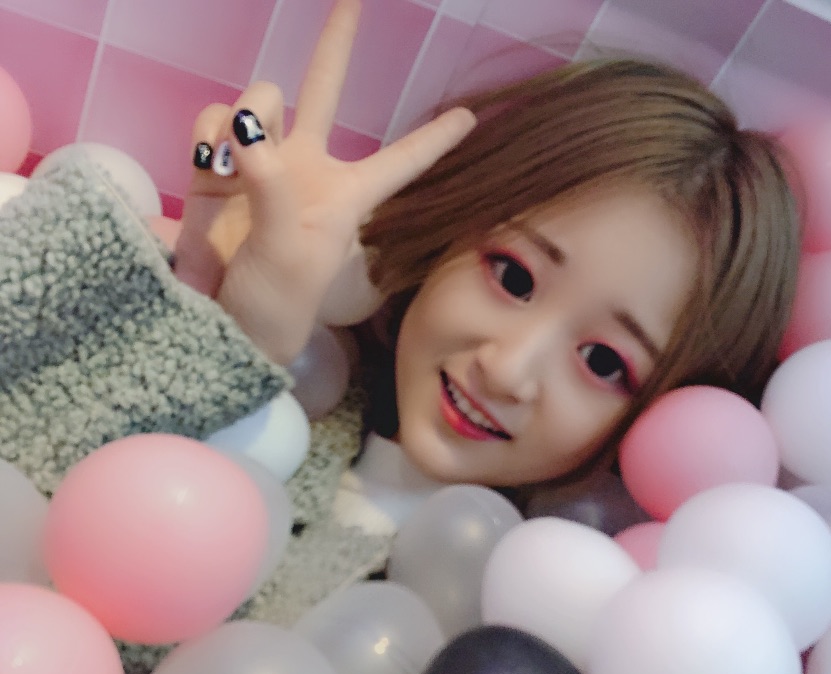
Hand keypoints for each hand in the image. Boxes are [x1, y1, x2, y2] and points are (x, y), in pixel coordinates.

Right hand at [174, 0, 475, 365]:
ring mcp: (260, 161)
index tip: (471, 116)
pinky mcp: (218, 165)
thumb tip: (249, 128)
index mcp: (345, 196)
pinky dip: (209, 132)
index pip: (400, 161)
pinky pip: (215, 121)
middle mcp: (306, 168)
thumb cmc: (275, 303)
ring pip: (258, 99)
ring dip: (243, 114)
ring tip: (229, 162)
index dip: (432, 139)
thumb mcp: (288, 254)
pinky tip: (209, 162)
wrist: (221, 322)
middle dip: (334, 43)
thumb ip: (273, 187)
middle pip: (323, 89)